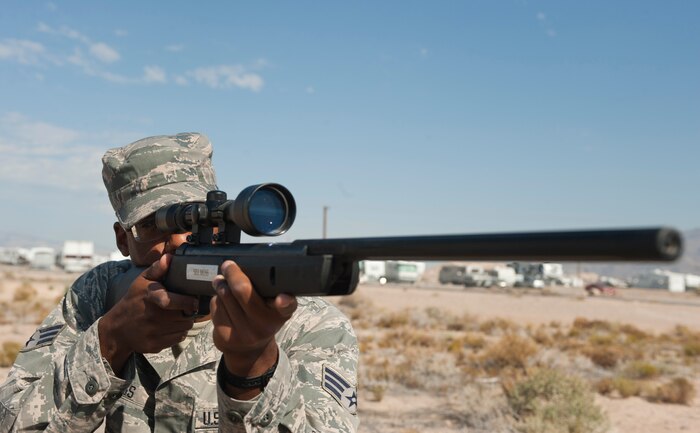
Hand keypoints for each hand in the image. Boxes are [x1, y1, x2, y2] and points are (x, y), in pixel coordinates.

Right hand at [99, 254, 198, 373]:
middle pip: (185, 316)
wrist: (117, 329)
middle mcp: (152, 316)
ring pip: (184, 328)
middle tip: (185, 308)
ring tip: (177, 317)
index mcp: (151, 297)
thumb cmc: (134, 301)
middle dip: (188, 312)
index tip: (194, 301)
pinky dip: (178, 333)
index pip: (175, 302)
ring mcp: (153, 332)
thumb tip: (170, 257)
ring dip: (185, 322)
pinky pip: (178, 338)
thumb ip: (157, 269)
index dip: (189, 302)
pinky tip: (171, 327)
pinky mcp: (155, 345)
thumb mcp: (142, 281)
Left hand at [210, 260, 296, 395]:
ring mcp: (243, 333)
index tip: (281, 298)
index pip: (287, 307)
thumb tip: (245, 270)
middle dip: (232, 274)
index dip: (285, 302)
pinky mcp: (225, 337)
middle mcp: (264, 326)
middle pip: (242, 291)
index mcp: (280, 314)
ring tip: (221, 282)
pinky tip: (222, 301)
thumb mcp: (275, 310)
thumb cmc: (263, 321)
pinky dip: (216, 300)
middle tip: (228, 265)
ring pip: (224, 296)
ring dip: (221, 285)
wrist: (249, 352)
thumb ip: (273, 292)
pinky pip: (215, 308)